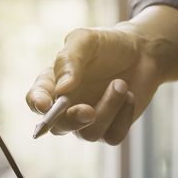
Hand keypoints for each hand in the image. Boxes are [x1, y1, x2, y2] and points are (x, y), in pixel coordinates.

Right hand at [26, 25, 161, 144]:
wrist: (142, 53)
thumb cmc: (108, 45)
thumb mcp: (86, 41)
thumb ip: (70, 60)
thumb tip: (62, 89)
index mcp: (53, 84)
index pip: (36, 100)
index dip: (37, 104)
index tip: (44, 105)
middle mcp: (67, 107)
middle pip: (59, 128)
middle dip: (73, 120)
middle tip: (88, 111)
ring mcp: (89, 121)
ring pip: (90, 133)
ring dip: (108, 108)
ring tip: (121, 83)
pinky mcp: (112, 129)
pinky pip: (114, 137)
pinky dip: (124, 116)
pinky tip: (130, 95)